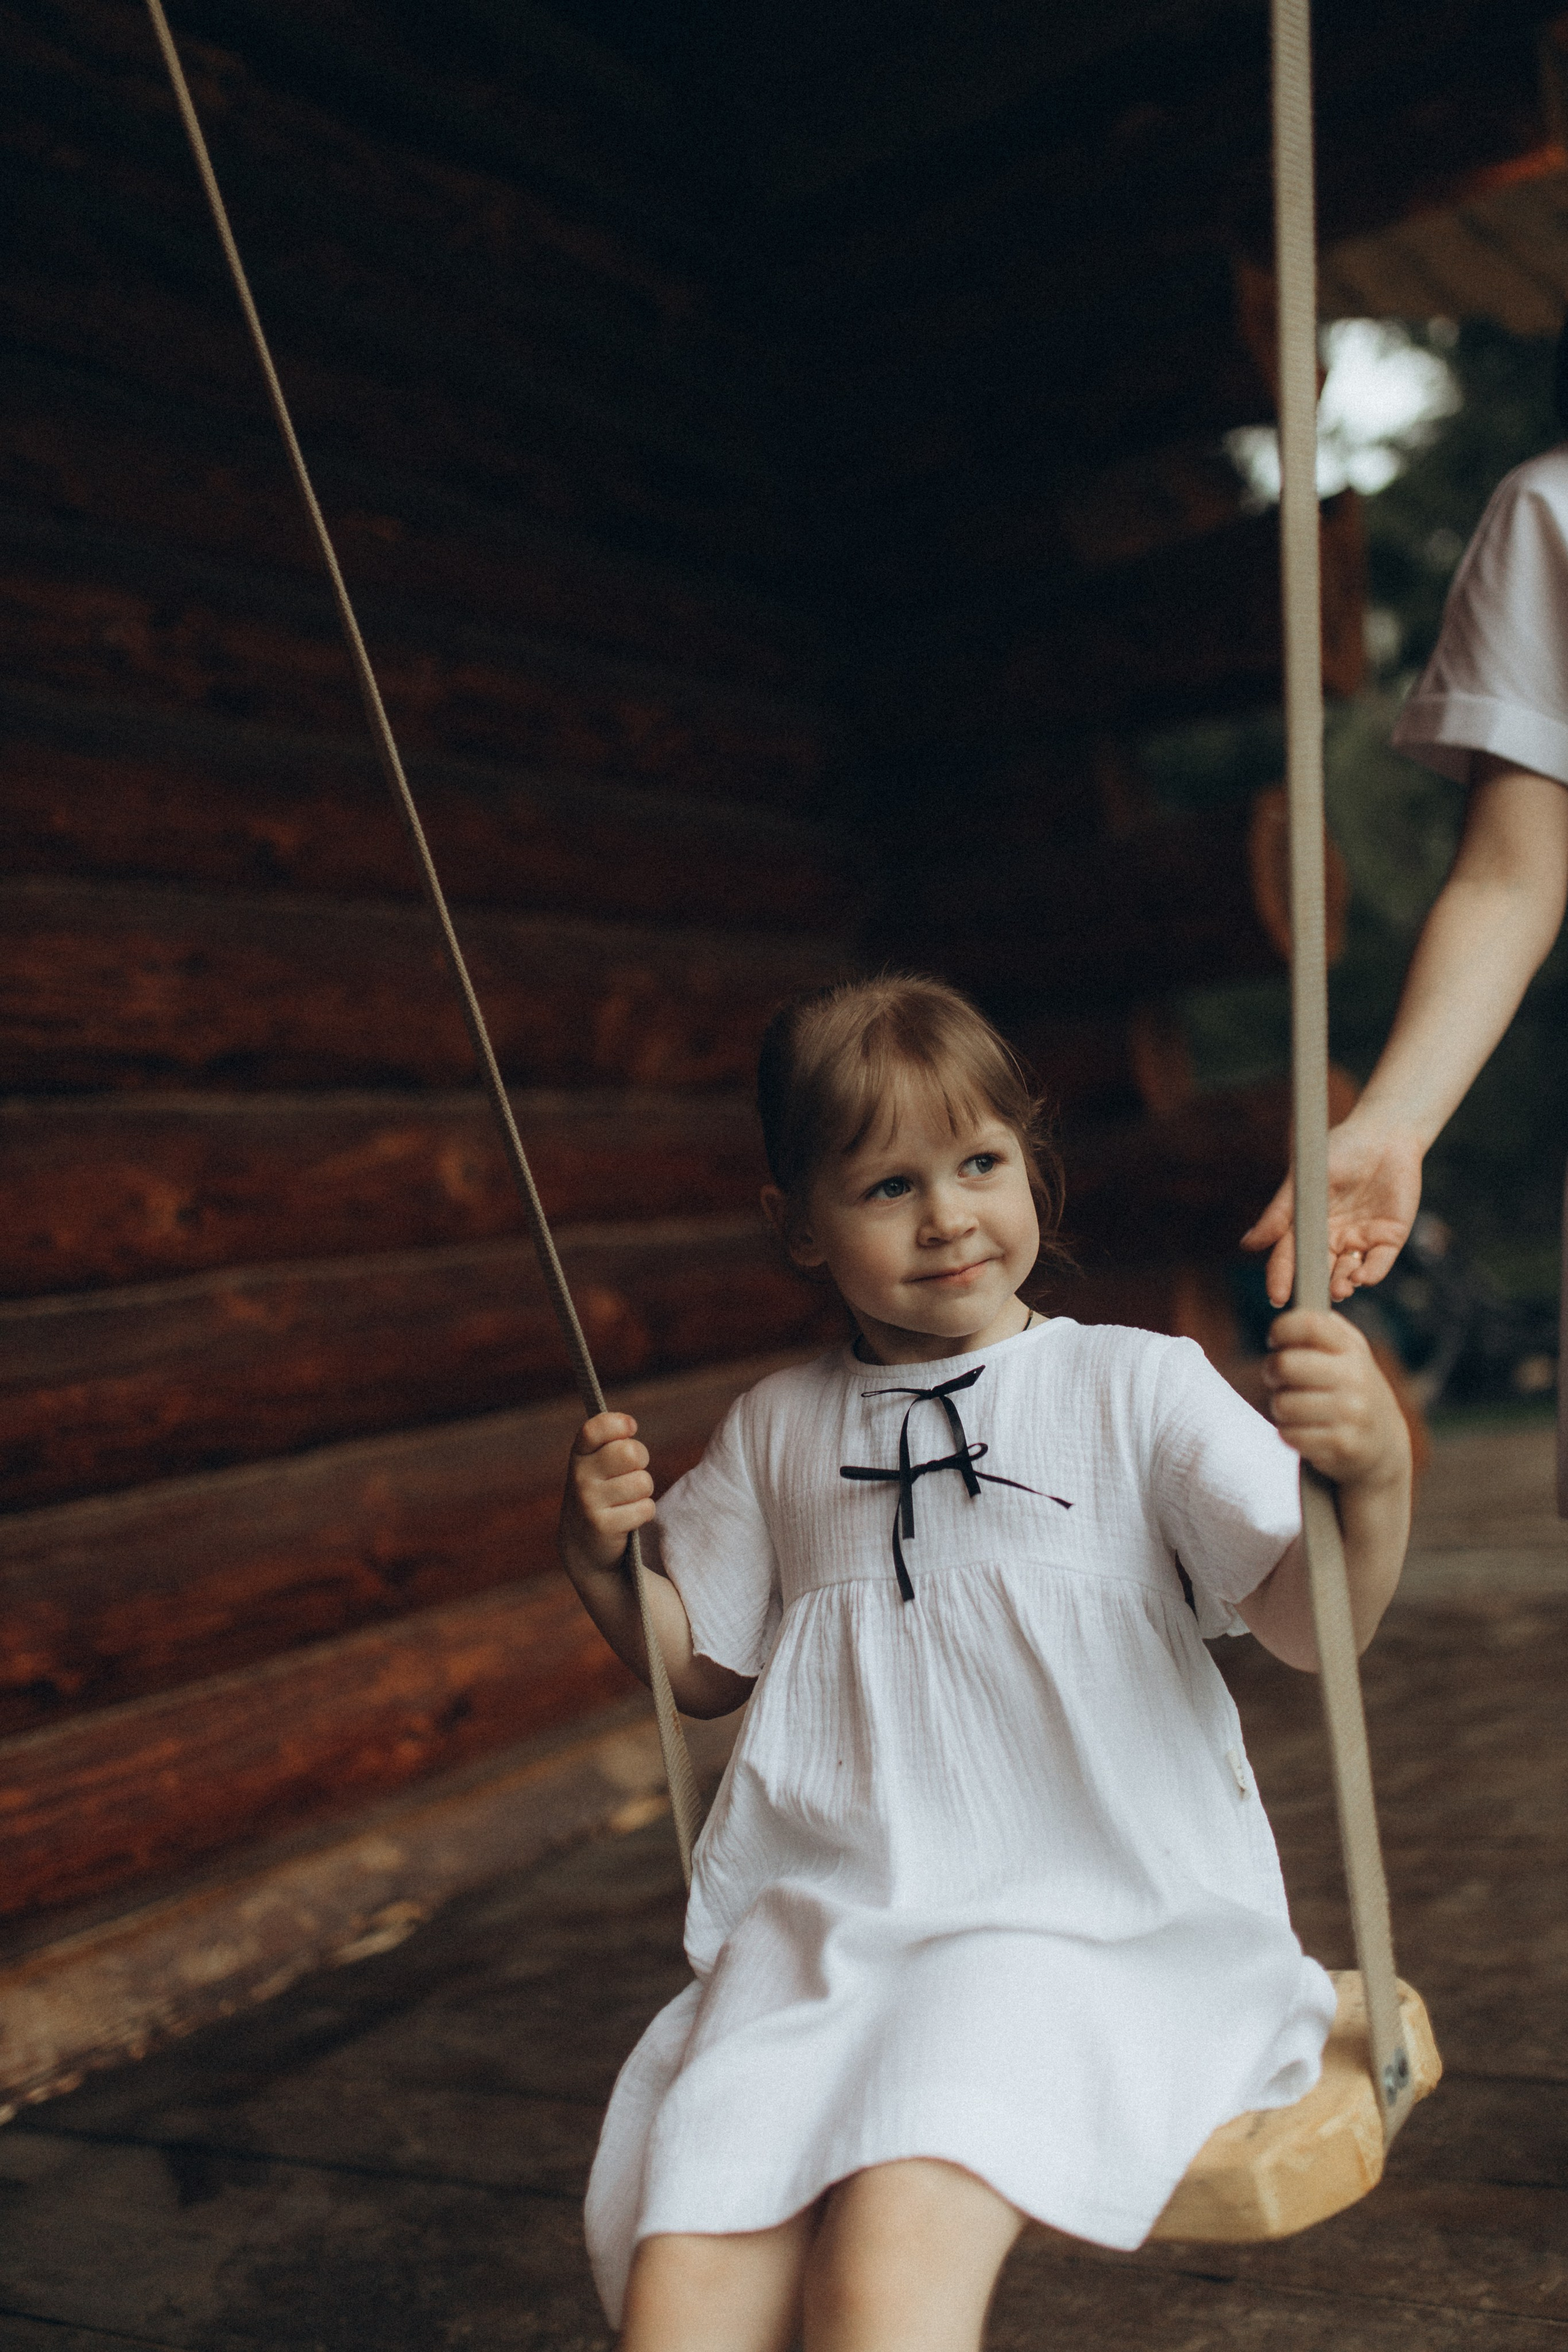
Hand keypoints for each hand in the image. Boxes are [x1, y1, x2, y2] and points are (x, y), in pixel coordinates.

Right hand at [560, 1412, 655, 1577]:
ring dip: (643, 1492)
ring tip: (627, 1500)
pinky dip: (644, 1513)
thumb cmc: (601, 1493)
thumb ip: (611, 1441)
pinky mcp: (603, 1525)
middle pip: (631, 1453)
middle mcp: (580, 1475)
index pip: (596, 1428)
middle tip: (631, 1473)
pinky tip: (627, 1518)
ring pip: (643, 1482)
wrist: (583, 1545)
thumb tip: (629, 1424)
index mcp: (580, 1454)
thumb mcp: (597, 1464)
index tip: (631, 1428)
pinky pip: (646, 1508)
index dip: (619, 1423)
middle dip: (641, 1461)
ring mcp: (589, 1501)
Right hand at [1242, 1113, 1423, 1308]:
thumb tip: (1248, 1244)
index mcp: (1308, 1224)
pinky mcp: (1390, 1237)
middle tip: (1311, 1299)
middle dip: (1315, 1286)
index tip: (1277, 1296)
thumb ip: (1280, 1213)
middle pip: (1319, 1269)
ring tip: (1339, 1289)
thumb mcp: (1305, 1180)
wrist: (1385, 1133)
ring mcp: (1362, 1239)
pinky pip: (1379, 1263)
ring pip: (1348, 1272)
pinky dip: (1371, 1273)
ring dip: (1343, 1284)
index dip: (1282, 1276)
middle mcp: (1333, 1237)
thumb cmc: (1339, 1150)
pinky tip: (1361, 1277)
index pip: (1291, 1256)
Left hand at [1261, 1310, 1409, 1491]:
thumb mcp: (1347, 1351)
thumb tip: (1287, 1317)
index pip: (1308, 1324)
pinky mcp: (1343, 1444)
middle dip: (1271, 1372)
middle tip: (1278, 1379)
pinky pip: (1290, 1434)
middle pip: (1285, 1364)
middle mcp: (1355, 1377)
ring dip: (1279, 1407)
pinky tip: (1304, 1430)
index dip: (1281, 1329)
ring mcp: (1351, 1412)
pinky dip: (1289, 1432)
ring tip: (1294, 1406)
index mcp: (1352, 1348)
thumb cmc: (1350, 1389)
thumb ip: (1320, 1327)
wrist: (1382, 1442)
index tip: (1276, 1341)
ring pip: (1283, 1404)